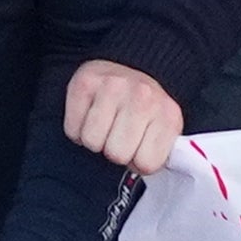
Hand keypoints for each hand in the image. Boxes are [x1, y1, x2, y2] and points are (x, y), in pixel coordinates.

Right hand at [61, 58, 188, 173]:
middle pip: (116, 154)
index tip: (139, 147)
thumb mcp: (163, 133)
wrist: (127, 70)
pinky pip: (72, 129)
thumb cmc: (143, 110)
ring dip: (95, 140)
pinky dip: (77, 129)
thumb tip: (144, 170)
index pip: (146, 164)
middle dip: (115, 151)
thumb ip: (160, 155)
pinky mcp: (85, 82)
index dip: (138, 162)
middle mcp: (143, 96)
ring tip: (105, 124)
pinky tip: (90, 116)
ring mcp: (113, 86)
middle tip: (119, 134)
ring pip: (92, 142)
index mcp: (168, 114)